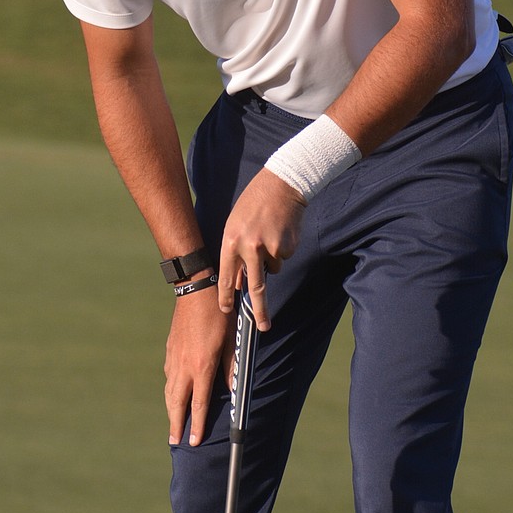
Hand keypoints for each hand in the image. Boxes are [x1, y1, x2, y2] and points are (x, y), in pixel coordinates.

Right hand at [164, 287, 234, 446]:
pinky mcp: (170, 349)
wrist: (195, 290)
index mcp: (202, 366)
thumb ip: (230, 366)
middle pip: (177, 403)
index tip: (194, 441)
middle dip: (176, 425)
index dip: (197, 424)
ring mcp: (175, 358)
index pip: (198, 403)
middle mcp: (185, 366)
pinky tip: (173, 394)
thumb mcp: (231, 340)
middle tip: (174, 442)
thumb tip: (232, 388)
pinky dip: (170, 390)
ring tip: (172, 424)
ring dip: (171, 410)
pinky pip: (169, 376)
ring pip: (170, 391)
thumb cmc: (219, 314)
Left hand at [218, 168, 306, 331]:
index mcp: (231, 241)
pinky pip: (283, 257)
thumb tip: (238, 284)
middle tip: (262, 327)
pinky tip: (280, 231)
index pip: (226, 277)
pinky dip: (282, 249)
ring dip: (270, 259)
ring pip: (271, 269)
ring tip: (269, 234)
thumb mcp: (235, 226)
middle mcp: (250, 247)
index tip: (226, 311)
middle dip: (259, 310)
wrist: (282, 184)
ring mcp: (270, 248)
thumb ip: (235, 255)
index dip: (226, 296)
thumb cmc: (254, 205)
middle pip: (255, 287)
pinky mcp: (287, 246)